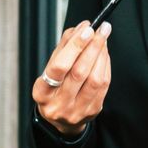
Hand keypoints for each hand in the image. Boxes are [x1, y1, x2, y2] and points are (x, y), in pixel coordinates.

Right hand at [31, 21, 113, 138]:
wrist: (61, 119)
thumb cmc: (54, 88)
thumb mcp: (50, 68)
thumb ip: (63, 47)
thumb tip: (80, 28)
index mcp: (43, 92)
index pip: (59, 67)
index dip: (75, 46)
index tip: (86, 29)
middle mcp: (58, 104)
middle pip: (79, 72)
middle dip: (92, 46)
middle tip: (101, 29)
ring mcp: (76, 111)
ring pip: (94, 79)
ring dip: (101, 55)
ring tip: (103, 39)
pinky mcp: (92, 111)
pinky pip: (103, 86)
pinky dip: (105, 65)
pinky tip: (104, 54)